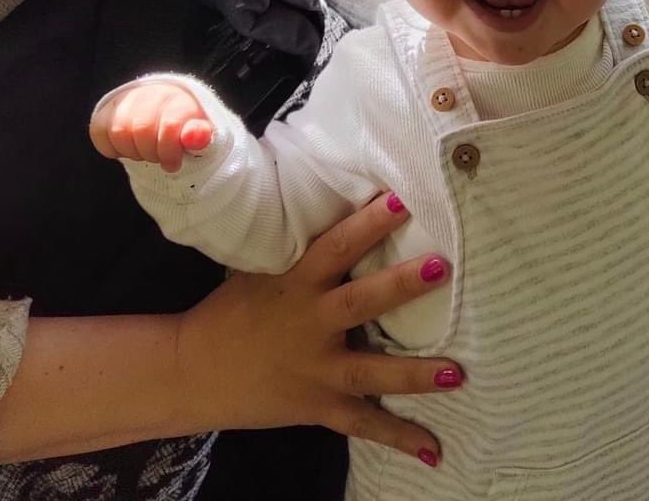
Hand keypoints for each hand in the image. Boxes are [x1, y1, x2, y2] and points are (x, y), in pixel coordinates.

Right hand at [89, 80, 214, 172]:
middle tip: (158, 158)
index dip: (169, 151)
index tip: (173, 164)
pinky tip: (127, 149)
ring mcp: (127, 101)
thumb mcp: (198, 134)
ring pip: (120, 132)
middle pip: (142, 130)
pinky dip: (112, 149)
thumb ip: (199, 136)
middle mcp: (151, 93)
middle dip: (152, 153)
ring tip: (145, 153)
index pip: (170, 125)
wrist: (164, 115)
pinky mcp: (105, 112)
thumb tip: (195, 137)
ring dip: (133, 152)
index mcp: (178, 99)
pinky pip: (99, 133)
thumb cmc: (183, 130)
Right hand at [178, 193, 460, 467]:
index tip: (401, 200)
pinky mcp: (317, 406)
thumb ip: (305, 250)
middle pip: (360, 302)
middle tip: (440, 267)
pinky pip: (362, 424)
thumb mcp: (265, 270)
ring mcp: (315, 370)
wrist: (189, 371)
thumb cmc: (233, 310)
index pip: (336, 246)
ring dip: (415, 373)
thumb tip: (348, 205)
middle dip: (400, 285)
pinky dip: (398, 436)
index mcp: (296, 283)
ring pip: (371, 371)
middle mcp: (310, 324)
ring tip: (458, 372)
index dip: (367, 223)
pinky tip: (434, 449)